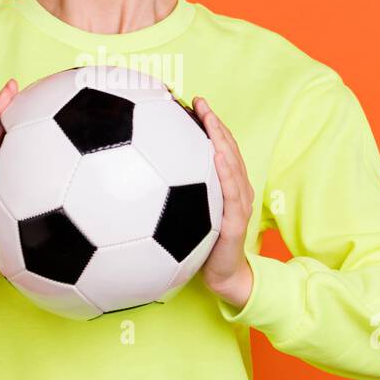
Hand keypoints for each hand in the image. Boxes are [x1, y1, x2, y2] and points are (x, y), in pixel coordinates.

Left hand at [192, 95, 254, 309]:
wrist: (223, 278)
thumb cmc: (203, 248)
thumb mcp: (187, 218)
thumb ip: (174, 197)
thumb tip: (140, 178)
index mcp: (226, 186)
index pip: (221, 148)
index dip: (211, 124)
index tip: (195, 102)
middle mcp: (237, 189)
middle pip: (229, 149)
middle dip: (215, 122)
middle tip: (199, 101)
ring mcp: (239, 203)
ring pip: (232, 163)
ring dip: (221, 138)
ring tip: (208, 117)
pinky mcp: (235, 221)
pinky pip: (231, 192)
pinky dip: (225, 171)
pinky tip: (214, 155)